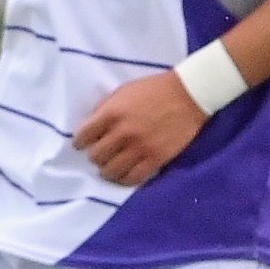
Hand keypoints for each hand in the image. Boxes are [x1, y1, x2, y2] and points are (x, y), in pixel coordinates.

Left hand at [73, 71, 210, 187]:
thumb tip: (91, 126)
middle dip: (96, 156)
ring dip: (108, 170)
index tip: (84, 144)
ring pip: (111, 171)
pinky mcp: (156, 159)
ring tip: (112, 167)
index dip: (80, 142)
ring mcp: (140, 148)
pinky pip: (133, 178)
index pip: (83, 136)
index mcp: (111, 113)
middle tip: (102, 154)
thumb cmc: (154, 90)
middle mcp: (122, 133)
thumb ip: (105, 108)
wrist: (189, 94)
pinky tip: (125, 174)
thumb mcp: (123, 91)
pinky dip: (125, 179)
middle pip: (96, 156)